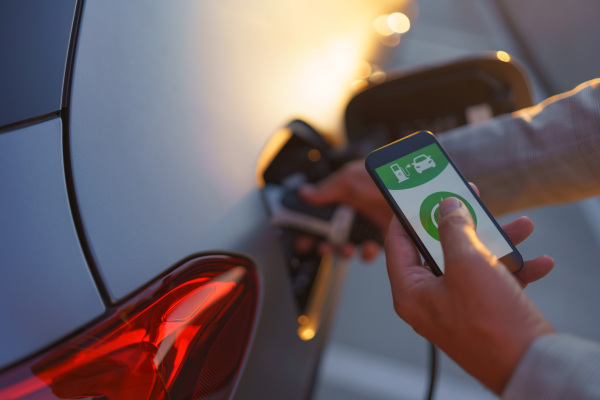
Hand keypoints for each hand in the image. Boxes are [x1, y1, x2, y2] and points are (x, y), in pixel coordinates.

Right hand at [298, 159, 390, 260]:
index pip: (321, 214)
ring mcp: (370, 224)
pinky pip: (370, 250)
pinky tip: (368, 248)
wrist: (415, 186)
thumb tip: (306, 193)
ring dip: (344, 249)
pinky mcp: (384, 237)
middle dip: (325, 242)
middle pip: (331, 232)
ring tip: (345, 249)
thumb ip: (328, 188)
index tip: (304, 239)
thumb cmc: (386, 176)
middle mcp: (356, 211)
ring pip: (349, 244)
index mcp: (344, 196)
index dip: (310, 227)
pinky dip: (366, 253)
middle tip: (322, 247)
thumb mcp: (352, 178)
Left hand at [385, 197, 554, 394]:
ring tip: (521, 226)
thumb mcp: (468, 263)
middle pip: (438, 248)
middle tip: (469, 198)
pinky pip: (492, 282)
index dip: (406, 214)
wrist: (530, 366)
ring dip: (497, 243)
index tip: (417, 192)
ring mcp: (456, 307)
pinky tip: (539, 262)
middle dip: (461, 223)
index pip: (397, 242)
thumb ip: (454, 228)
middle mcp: (429, 299)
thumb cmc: (490, 321)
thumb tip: (447, 205)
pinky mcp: (482, 313)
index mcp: (411, 290)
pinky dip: (514, 270)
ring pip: (470, 262)